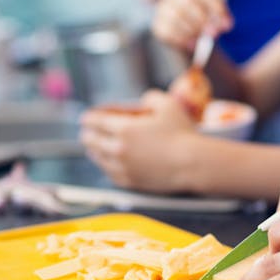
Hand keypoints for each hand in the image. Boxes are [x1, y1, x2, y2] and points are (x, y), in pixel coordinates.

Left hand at [79, 90, 196, 191]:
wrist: (193, 164)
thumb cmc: (182, 133)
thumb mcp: (167, 105)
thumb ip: (150, 98)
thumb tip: (142, 101)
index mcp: (124, 128)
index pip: (95, 121)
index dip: (89, 117)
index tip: (86, 117)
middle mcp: (118, 149)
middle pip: (90, 140)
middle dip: (87, 133)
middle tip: (87, 131)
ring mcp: (122, 167)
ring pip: (98, 158)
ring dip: (93, 150)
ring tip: (93, 147)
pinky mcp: (129, 182)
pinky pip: (109, 173)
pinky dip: (105, 165)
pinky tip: (107, 162)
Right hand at [152, 0, 233, 51]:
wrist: (192, 36)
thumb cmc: (206, 21)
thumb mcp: (217, 17)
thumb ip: (221, 18)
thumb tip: (224, 24)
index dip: (216, 6)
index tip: (227, 23)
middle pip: (186, 0)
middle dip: (202, 18)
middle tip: (214, 33)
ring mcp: (163, 7)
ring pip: (175, 16)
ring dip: (192, 29)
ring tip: (202, 39)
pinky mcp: (158, 25)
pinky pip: (167, 31)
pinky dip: (182, 39)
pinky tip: (192, 44)